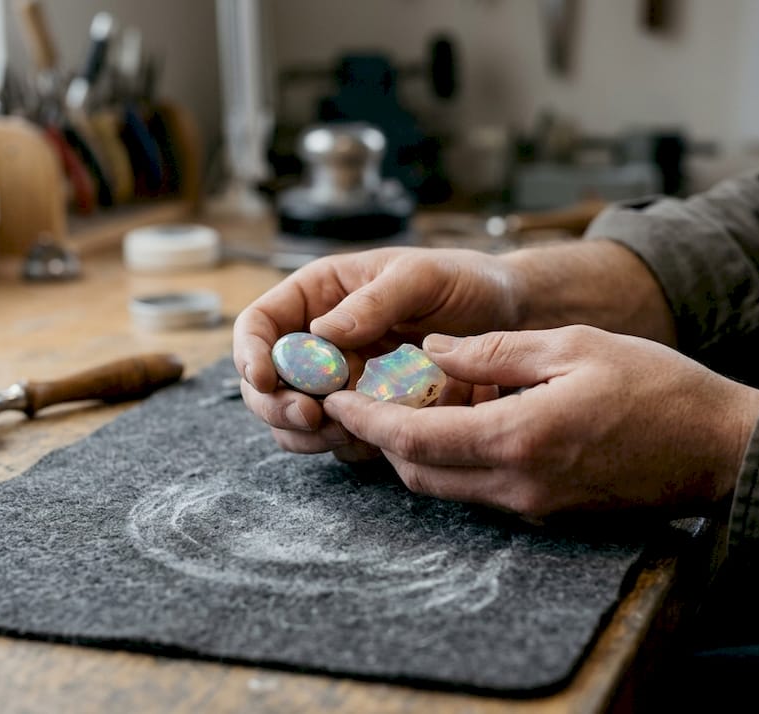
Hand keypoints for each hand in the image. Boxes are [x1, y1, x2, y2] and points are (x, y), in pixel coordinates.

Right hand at [234, 247, 522, 458]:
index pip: (259, 324)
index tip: (266, 379)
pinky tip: (379, 436)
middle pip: (266, 382)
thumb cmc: (463, 280)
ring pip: (295, 419)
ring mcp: (340, 378)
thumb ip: (373, 303)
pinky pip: (338, 438)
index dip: (250, 354)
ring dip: (310, 434)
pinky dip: (348, 444)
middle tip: (311, 418)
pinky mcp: (365, 410)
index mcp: (319, 294)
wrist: (509, 313)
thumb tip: (321, 334)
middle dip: (278, 405)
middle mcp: (320, 338)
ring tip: (348, 430)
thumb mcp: (420, 278)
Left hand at [322, 326, 758, 518]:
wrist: (718, 450)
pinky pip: (481, 490)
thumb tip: (435, 349)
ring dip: (417, 451)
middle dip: (382, 438)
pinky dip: (456, 460)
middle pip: (419, 472)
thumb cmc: (658, 389)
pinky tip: (462, 423)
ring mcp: (533, 506)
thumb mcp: (574, 347)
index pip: (413, 439)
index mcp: (517, 439)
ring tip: (407, 404)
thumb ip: (496, 351)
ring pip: (447, 486)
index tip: (334, 397)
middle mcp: (516, 485)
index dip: (366, 419)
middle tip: (363, 396)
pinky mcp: (548, 512)